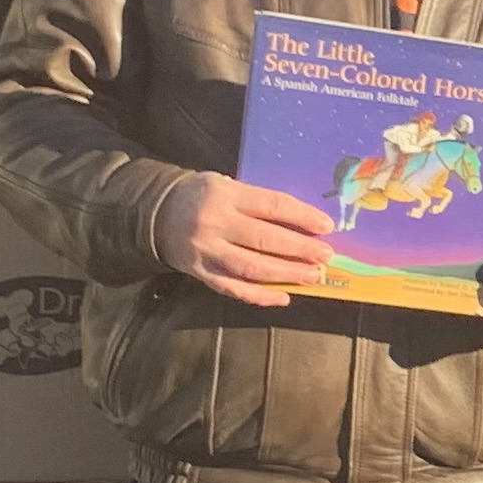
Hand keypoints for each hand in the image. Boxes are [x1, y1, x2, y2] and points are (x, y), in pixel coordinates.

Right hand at [155, 172, 334, 307]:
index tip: (327, 227)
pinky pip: (234, 288)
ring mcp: (206, 251)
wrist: (156, 213)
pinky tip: (284, 296)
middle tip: (326, 256)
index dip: (302, 217)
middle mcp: (214, 223)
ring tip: (313, 275)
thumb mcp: (226, 186)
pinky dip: (261, 296)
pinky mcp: (200, 273)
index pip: (271, 205)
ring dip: (287, 274)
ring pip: (252, 268)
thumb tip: (303, 224)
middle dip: (300, 249)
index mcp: (225, 195)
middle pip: (265, 239)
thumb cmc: (202, 197)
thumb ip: (257, 203)